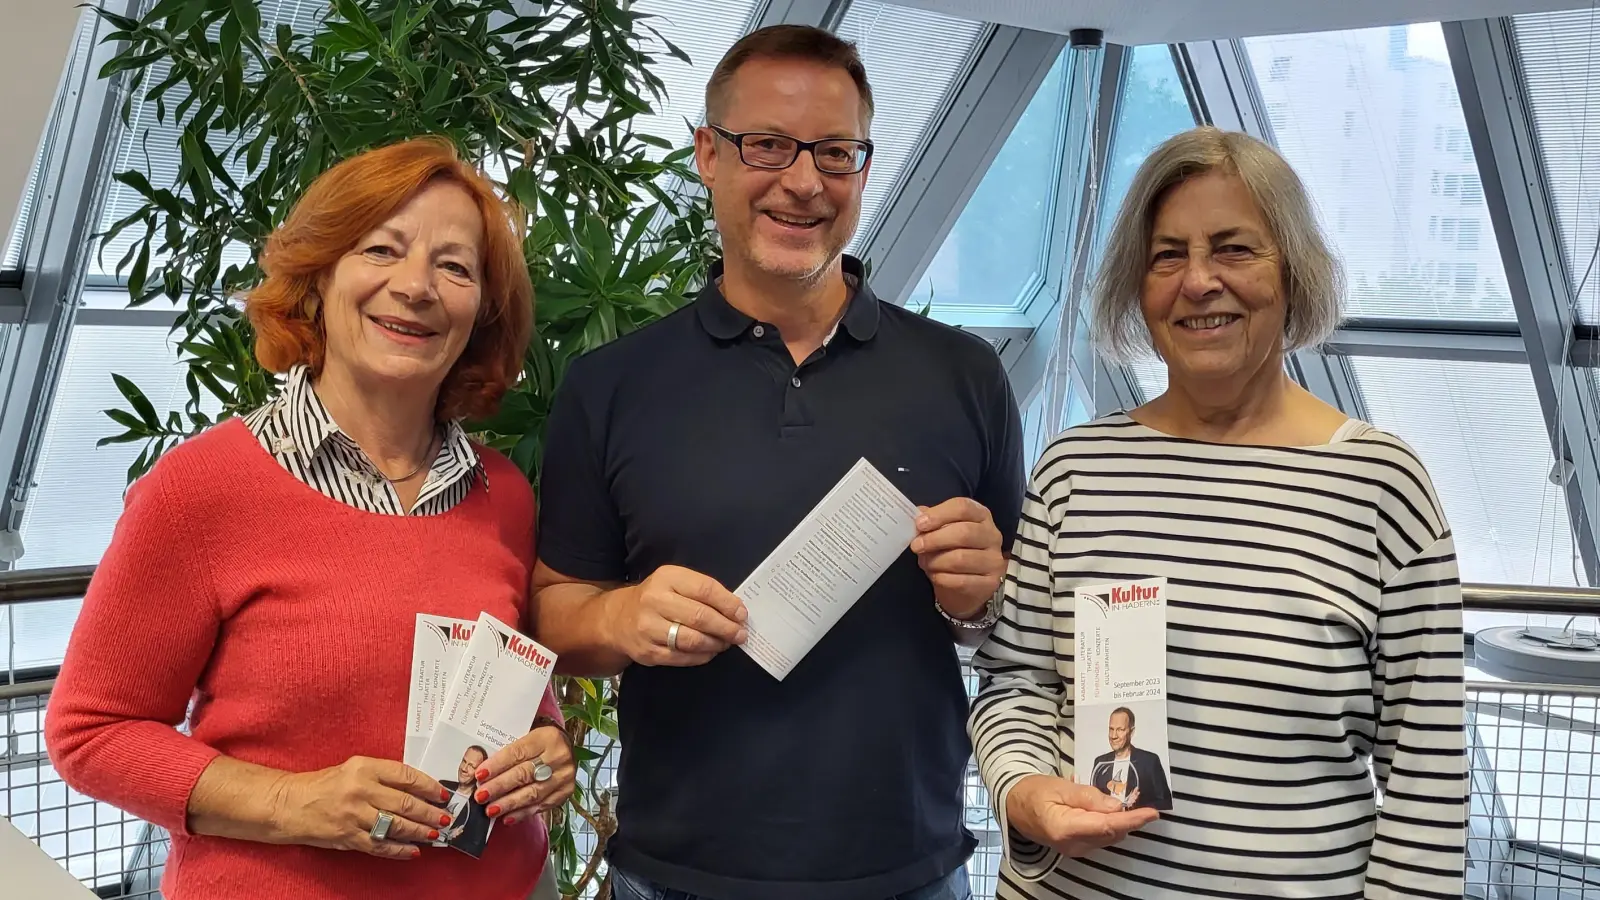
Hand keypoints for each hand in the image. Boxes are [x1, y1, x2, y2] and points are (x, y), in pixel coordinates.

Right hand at [269, 757, 452, 859]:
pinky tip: (413, 851)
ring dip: (420, 832)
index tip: (443, 794)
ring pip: (396, 826)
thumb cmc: (325, 785)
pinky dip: (399, 850)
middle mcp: (361, 790)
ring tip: (436, 835)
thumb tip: (418, 790)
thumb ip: (384, 776)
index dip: (429, 786)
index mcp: (365, 768)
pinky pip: (380, 845)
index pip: (406, 776)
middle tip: (446, 818)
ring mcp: (354, 815)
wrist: (289, 804)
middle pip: (406, 803)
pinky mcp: (347, 837)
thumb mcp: (354, 769)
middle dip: (430, 813)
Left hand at [474, 723, 576, 823]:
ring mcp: (564, 776)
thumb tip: (480, 769)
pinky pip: (542, 806)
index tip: (479, 775)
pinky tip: (507, 818)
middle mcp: (559, 756)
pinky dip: (523, 813)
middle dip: (500, 787)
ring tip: (490, 810)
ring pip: (533, 793)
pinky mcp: (566, 792)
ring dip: (509, 803)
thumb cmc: (538, 742)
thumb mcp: (525, 735)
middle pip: (525, 774)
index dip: (497, 765)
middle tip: (481, 796)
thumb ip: (506, 750)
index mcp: (547, 737)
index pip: (518, 752)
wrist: (565, 747)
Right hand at [604, 565, 747, 665]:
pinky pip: (682, 658)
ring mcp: (649, 628)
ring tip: (726, 643)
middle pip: (700, 617)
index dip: (728, 604)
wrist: (618, 618)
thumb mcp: (675, 582)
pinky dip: (702, 657)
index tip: (742, 614)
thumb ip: (703, 591)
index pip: (705, 589)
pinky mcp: (648, 651)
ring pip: (692, 640)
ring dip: (716, 644)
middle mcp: (655, 601)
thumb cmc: (656, 598)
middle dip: (726, 628)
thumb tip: (736, 610)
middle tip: (740, 634)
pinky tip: (710, 652)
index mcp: (667, 578)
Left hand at [910, 498, 1004, 617]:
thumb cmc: (952, 551)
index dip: (939, 514)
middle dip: (935, 539)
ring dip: (936, 561)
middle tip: (916, 546)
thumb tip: (918, 513)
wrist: (965, 586)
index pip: (963, 507)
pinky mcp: (990, 583)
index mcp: (981, 516)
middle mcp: (992, 535)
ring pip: (961, 558)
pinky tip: (935, 576)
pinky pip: (961, 581)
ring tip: (925, 562)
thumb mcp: (942, 531)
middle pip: (964, 532)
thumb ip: (931, 521)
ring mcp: (994, 560)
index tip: (919, 524)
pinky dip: (942, 578)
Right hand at [1005, 774, 1157, 856]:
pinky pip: (1101, 838)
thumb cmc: (1033, 791)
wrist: (1013, 805)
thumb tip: (1116, 805)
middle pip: (1112, 833)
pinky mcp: (1076, 848)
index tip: (1152, 812)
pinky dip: (1111, 826)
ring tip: (1131, 805)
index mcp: (1065, 828)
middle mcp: (1072, 845)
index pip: (1107, 826)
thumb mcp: (1060, 786)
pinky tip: (1112, 812)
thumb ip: (1088, 797)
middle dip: (1131, 819)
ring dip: (1122, 823)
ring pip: (1109, 837)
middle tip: (1145, 802)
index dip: (1132, 820)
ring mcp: (1074, 850)